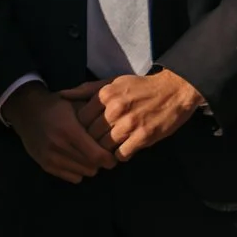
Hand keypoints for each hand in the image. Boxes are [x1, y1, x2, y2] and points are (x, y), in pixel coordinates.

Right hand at [0, 85, 118, 182]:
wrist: (27, 111)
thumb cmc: (57, 106)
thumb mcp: (77, 104)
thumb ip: (95, 117)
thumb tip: (117, 130)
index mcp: (69, 130)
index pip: (97, 156)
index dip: (109, 158)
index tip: (113, 155)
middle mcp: (59, 146)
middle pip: (92, 167)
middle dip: (100, 162)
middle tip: (102, 154)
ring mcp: (50, 158)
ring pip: (83, 174)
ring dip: (89, 167)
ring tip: (88, 155)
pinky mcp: (45, 165)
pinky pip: (72, 178)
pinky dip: (78, 172)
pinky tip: (77, 159)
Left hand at [67, 70, 205, 158]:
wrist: (174, 90)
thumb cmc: (140, 87)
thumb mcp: (113, 82)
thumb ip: (87, 90)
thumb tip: (61, 95)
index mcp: (105, 95)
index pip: (81, 120)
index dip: (81, 128)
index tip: (86, 131)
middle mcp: (115, 109)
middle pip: (91, 136)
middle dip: (91, 141)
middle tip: (96, 143)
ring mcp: (130, 124)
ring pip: (104, 147)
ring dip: (106, 150)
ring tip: (110, 147)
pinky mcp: (144, 137)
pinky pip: (122, 155)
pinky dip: (121, 154)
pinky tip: (125, 148)